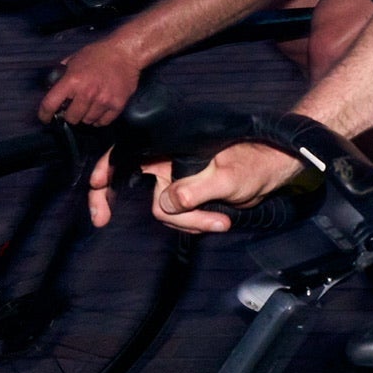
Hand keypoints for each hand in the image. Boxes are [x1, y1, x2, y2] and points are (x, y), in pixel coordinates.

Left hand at [38, 38, 143, 126]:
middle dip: (70, 114)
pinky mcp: (117, 105)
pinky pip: (103, 122)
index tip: (45, 118)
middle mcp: (87, 93)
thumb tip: (52, 87)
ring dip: (86, 116)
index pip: (50, 104)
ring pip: (87, 121)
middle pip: (71, 118)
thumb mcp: (74, 59)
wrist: (125, 52)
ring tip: (90, 105)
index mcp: (72, 81)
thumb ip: (62, 74)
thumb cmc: (99, 54)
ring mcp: (103, 101)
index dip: (44, 114)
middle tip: (74, 107)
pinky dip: (99, 118)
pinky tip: (99, 109)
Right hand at [103, 140, 305, 233]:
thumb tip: (167, 202)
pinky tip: (217, 222)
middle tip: (146, 223)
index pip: (128, 155)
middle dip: (168, 214)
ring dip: (191, 222)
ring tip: (221, 221)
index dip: (105, 171)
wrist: (274, 170)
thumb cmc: (255, 164)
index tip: (98, 195)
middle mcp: (172, 162)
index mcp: (172, 148)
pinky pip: (181, 216)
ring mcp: (181, 181)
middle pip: (150, 194)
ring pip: (167, 210)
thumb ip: (195, 190)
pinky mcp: (192, 197)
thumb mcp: (228, 177)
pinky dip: (195, 224)